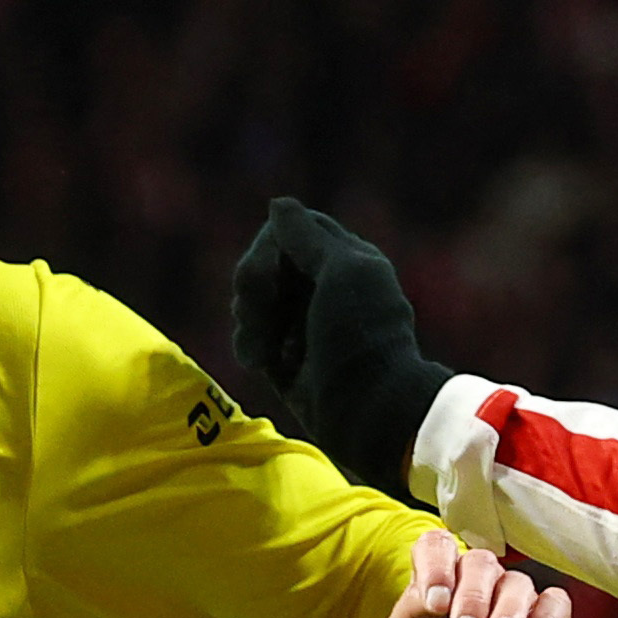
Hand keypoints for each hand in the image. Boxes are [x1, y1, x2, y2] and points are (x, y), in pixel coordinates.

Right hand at [232, 198, 452, 502]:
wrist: (367, 412)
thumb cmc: (360, 338)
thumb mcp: (342, 271)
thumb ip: (308, 236)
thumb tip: (279, 205)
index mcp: (345, 260)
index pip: (289, 230)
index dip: (269, 248)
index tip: (269, 274)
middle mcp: (323, 287)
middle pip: (265, 263)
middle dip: (253, 286)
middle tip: (256, 312)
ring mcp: (304, 324)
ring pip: (253, 300)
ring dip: (249, 319)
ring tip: (262, 348)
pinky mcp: (287, 358)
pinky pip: (252, 336)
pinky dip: (250, 344)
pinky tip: (259, 363)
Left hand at [378, 529, 572, 617]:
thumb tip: (435, 592)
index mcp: (435, 588)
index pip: (436, 547)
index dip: (436, 563)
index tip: (435, 604)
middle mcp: (476, 590)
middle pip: (479, 562)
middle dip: (471, 598)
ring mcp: (514, 607)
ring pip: (517, 583)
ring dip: (507, 611)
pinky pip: (556, 605)